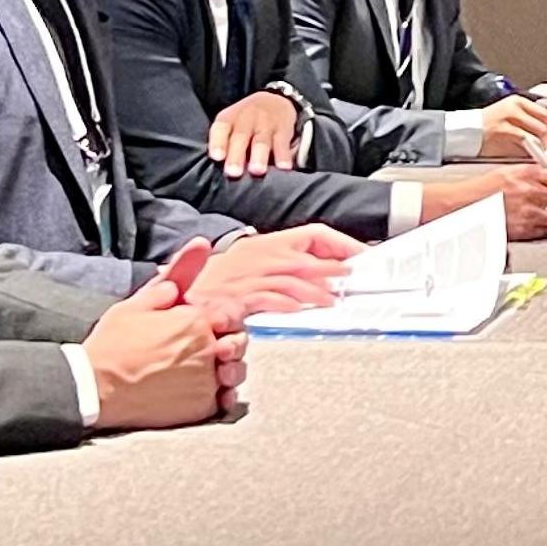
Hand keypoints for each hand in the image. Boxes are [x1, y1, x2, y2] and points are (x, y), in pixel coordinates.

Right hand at [83, 272, 233, 430]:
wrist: (94, 387)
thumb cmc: (113, 342)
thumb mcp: (139, 300)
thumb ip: (178, 273)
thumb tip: (202, 243)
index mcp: (197, 319)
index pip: (232, 316)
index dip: (220, 320)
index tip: (203, 327)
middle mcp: (208, 348)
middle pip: (239, 343)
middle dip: (227, 343)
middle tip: (201, 350)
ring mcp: (207, 380)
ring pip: (236, 372)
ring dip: (225, 370)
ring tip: (199, 372)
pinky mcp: (201, 407)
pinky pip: (224, 399)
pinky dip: (217, 396)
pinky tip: (196, 391)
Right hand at [188, 228, 356, 320]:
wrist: (186, 289)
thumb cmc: (218, 278)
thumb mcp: (251, 258)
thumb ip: (282, 261)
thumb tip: (318, 271)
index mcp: (269, 244)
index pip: (313, 234)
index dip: (341, 244)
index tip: (360, 255)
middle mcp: (263, 257)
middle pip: (308, 260)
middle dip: (335, 269)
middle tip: (354, 280)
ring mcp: (253, 278)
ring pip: (294, 282)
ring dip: (317, 292)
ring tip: (334, 301)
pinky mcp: (241, 299)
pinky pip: (270, 300)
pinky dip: (287, 305)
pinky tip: (300, 311)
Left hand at [207, 87, 302, 176]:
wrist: (276, 101)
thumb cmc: (246, 121)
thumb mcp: (231, 124)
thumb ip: (223, 143)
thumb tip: (216, 171)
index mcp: (229, 118)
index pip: (221, 127)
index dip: (218, 142)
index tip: (217, 157)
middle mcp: (247, 119)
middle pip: (240, 136)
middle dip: (236, 154)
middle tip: (233, 171)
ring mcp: (266, 124)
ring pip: (261, 141)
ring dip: (259, 156)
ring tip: (257, 170)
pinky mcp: (283, 130)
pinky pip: (283, 143)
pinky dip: (284, 156)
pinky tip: (284, 167)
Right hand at [480, 93, 546, 155]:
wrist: (466, 131)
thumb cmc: (487, 124)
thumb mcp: (508, 112)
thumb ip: (526, 117)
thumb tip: (546, 129)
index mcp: (516, 101)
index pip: (545, 113)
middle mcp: (514, 109)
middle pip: (544, 124)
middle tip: (544, 145)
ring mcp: (509, 121)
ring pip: (538, 135)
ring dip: (540, 146)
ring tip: (535, 151)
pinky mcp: (504, 134)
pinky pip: (526, 144)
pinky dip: (530, 151)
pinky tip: (526, 154)